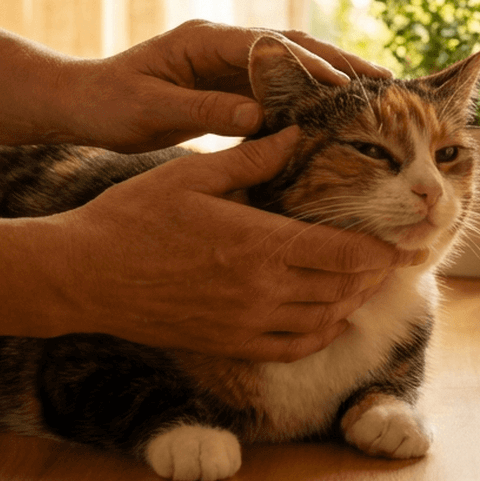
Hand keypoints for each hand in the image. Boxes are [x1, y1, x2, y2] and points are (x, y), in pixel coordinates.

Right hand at [48, 127, 417, 360]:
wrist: (81, 275)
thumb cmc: (132, 216)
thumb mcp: (191, 173)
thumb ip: (251, 159)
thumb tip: (295, 132)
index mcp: (258, 244)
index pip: (344, 254)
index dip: (379, 250)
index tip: (398, 238)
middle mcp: (261, 290)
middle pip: (343, 289)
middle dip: (373, 274)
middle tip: (390, 256)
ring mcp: (245, 323)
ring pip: (324, 320)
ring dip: (352, 302)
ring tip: (366, 280)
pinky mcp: (228, 343)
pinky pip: (292, 348)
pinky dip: (321, 334)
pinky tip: (332, 319)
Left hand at [63, 19, 390, 152]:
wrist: (78, 103)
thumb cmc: (107, 104)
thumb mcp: (150, 109)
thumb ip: (204, 112)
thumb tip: (258, 117)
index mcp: (205, 40)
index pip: (272, 47)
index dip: (312, 65)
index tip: (347, 85)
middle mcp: (222, 44)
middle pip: (293, 47)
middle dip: (340, 63)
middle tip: (385, 81)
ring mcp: (226, 62)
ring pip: (291, 66)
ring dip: (331, 79)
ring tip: (375, 95)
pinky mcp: (226, 85)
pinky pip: (276, 90)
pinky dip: (307, 100)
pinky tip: (334, 118)